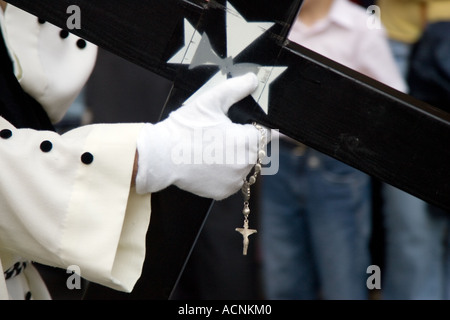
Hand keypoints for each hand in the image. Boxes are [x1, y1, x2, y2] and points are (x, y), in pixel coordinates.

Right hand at [135, 72, 264, 199]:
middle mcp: (246, 164)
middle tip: (221, 135)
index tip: (246, 126)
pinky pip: (232, 180)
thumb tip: (253, 79)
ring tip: (212, 149)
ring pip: (244, 166)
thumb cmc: (185, 129)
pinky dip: (225, 173)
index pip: (267, 133)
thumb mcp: (210, 101)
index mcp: (247, 141)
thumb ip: (236, 88)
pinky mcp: (224, 192)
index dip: (257, 127)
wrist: (161, 156)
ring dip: (235, 158)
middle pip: (255, 150)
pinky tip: (209, 163)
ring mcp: (235, 180)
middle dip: (244, 142)